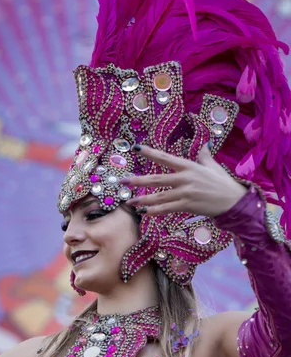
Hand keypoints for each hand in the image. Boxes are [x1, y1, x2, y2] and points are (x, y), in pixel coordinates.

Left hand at [121, 144, 246, 216]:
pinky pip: (167, 208)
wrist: (234, 201)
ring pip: (159, 196)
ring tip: (129, 202)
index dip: (150, 152)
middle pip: (156, 178)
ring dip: (143, 199)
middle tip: (122, 182)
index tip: (135, 148)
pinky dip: (155, 210)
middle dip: (137, 181)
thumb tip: (205, 144)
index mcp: (189, 166)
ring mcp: (185, 192)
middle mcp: (185, 178)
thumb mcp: (212, 166)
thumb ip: (205, 156)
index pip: (165, 158)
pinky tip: (144, 212)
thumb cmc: (223, 183)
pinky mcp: (187, 205)